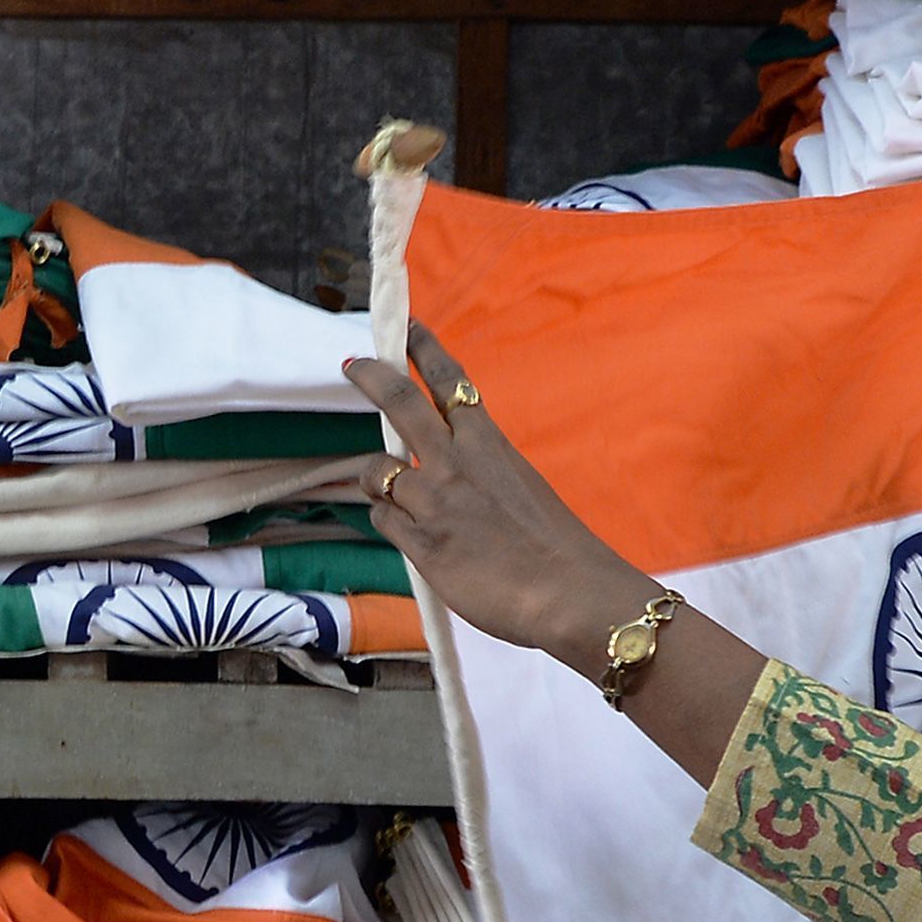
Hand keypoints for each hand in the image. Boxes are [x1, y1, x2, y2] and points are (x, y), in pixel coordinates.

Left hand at [342, 322, 654, 662]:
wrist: (568, 594)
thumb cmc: (555, 549)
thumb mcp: (522, 489)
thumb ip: (480, 474)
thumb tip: (443, 478)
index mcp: (489, 445)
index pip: (450, 382)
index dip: (423, 349)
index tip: (406, 327)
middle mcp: (457, 464)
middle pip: (400, 402)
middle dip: (371, 375)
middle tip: (353, 363)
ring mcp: (435, 503)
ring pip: (376, 472)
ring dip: (374, 478)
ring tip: (385, 490)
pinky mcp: (422, 544)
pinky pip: (381, 519)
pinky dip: (387, 519)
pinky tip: (405, 530)